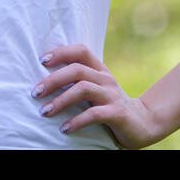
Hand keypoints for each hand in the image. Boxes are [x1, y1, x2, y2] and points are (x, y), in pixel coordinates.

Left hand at [31, 44, 164, 148]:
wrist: (143, 122)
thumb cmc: (111, 105)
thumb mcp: (97, 89)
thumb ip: (79, 81)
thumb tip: (45, 81)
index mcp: (100, 70)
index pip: (81, 51)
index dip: (61, 52)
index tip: (42, 60)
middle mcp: (106, 79)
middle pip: (77, 70)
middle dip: (53, 80)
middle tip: (35, 92)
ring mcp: (112, 95)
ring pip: (83, 89)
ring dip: (61, 100)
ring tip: (45, 111)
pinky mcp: (117, 113)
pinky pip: (94, 114)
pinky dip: (76, 121)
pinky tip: (64, 128)